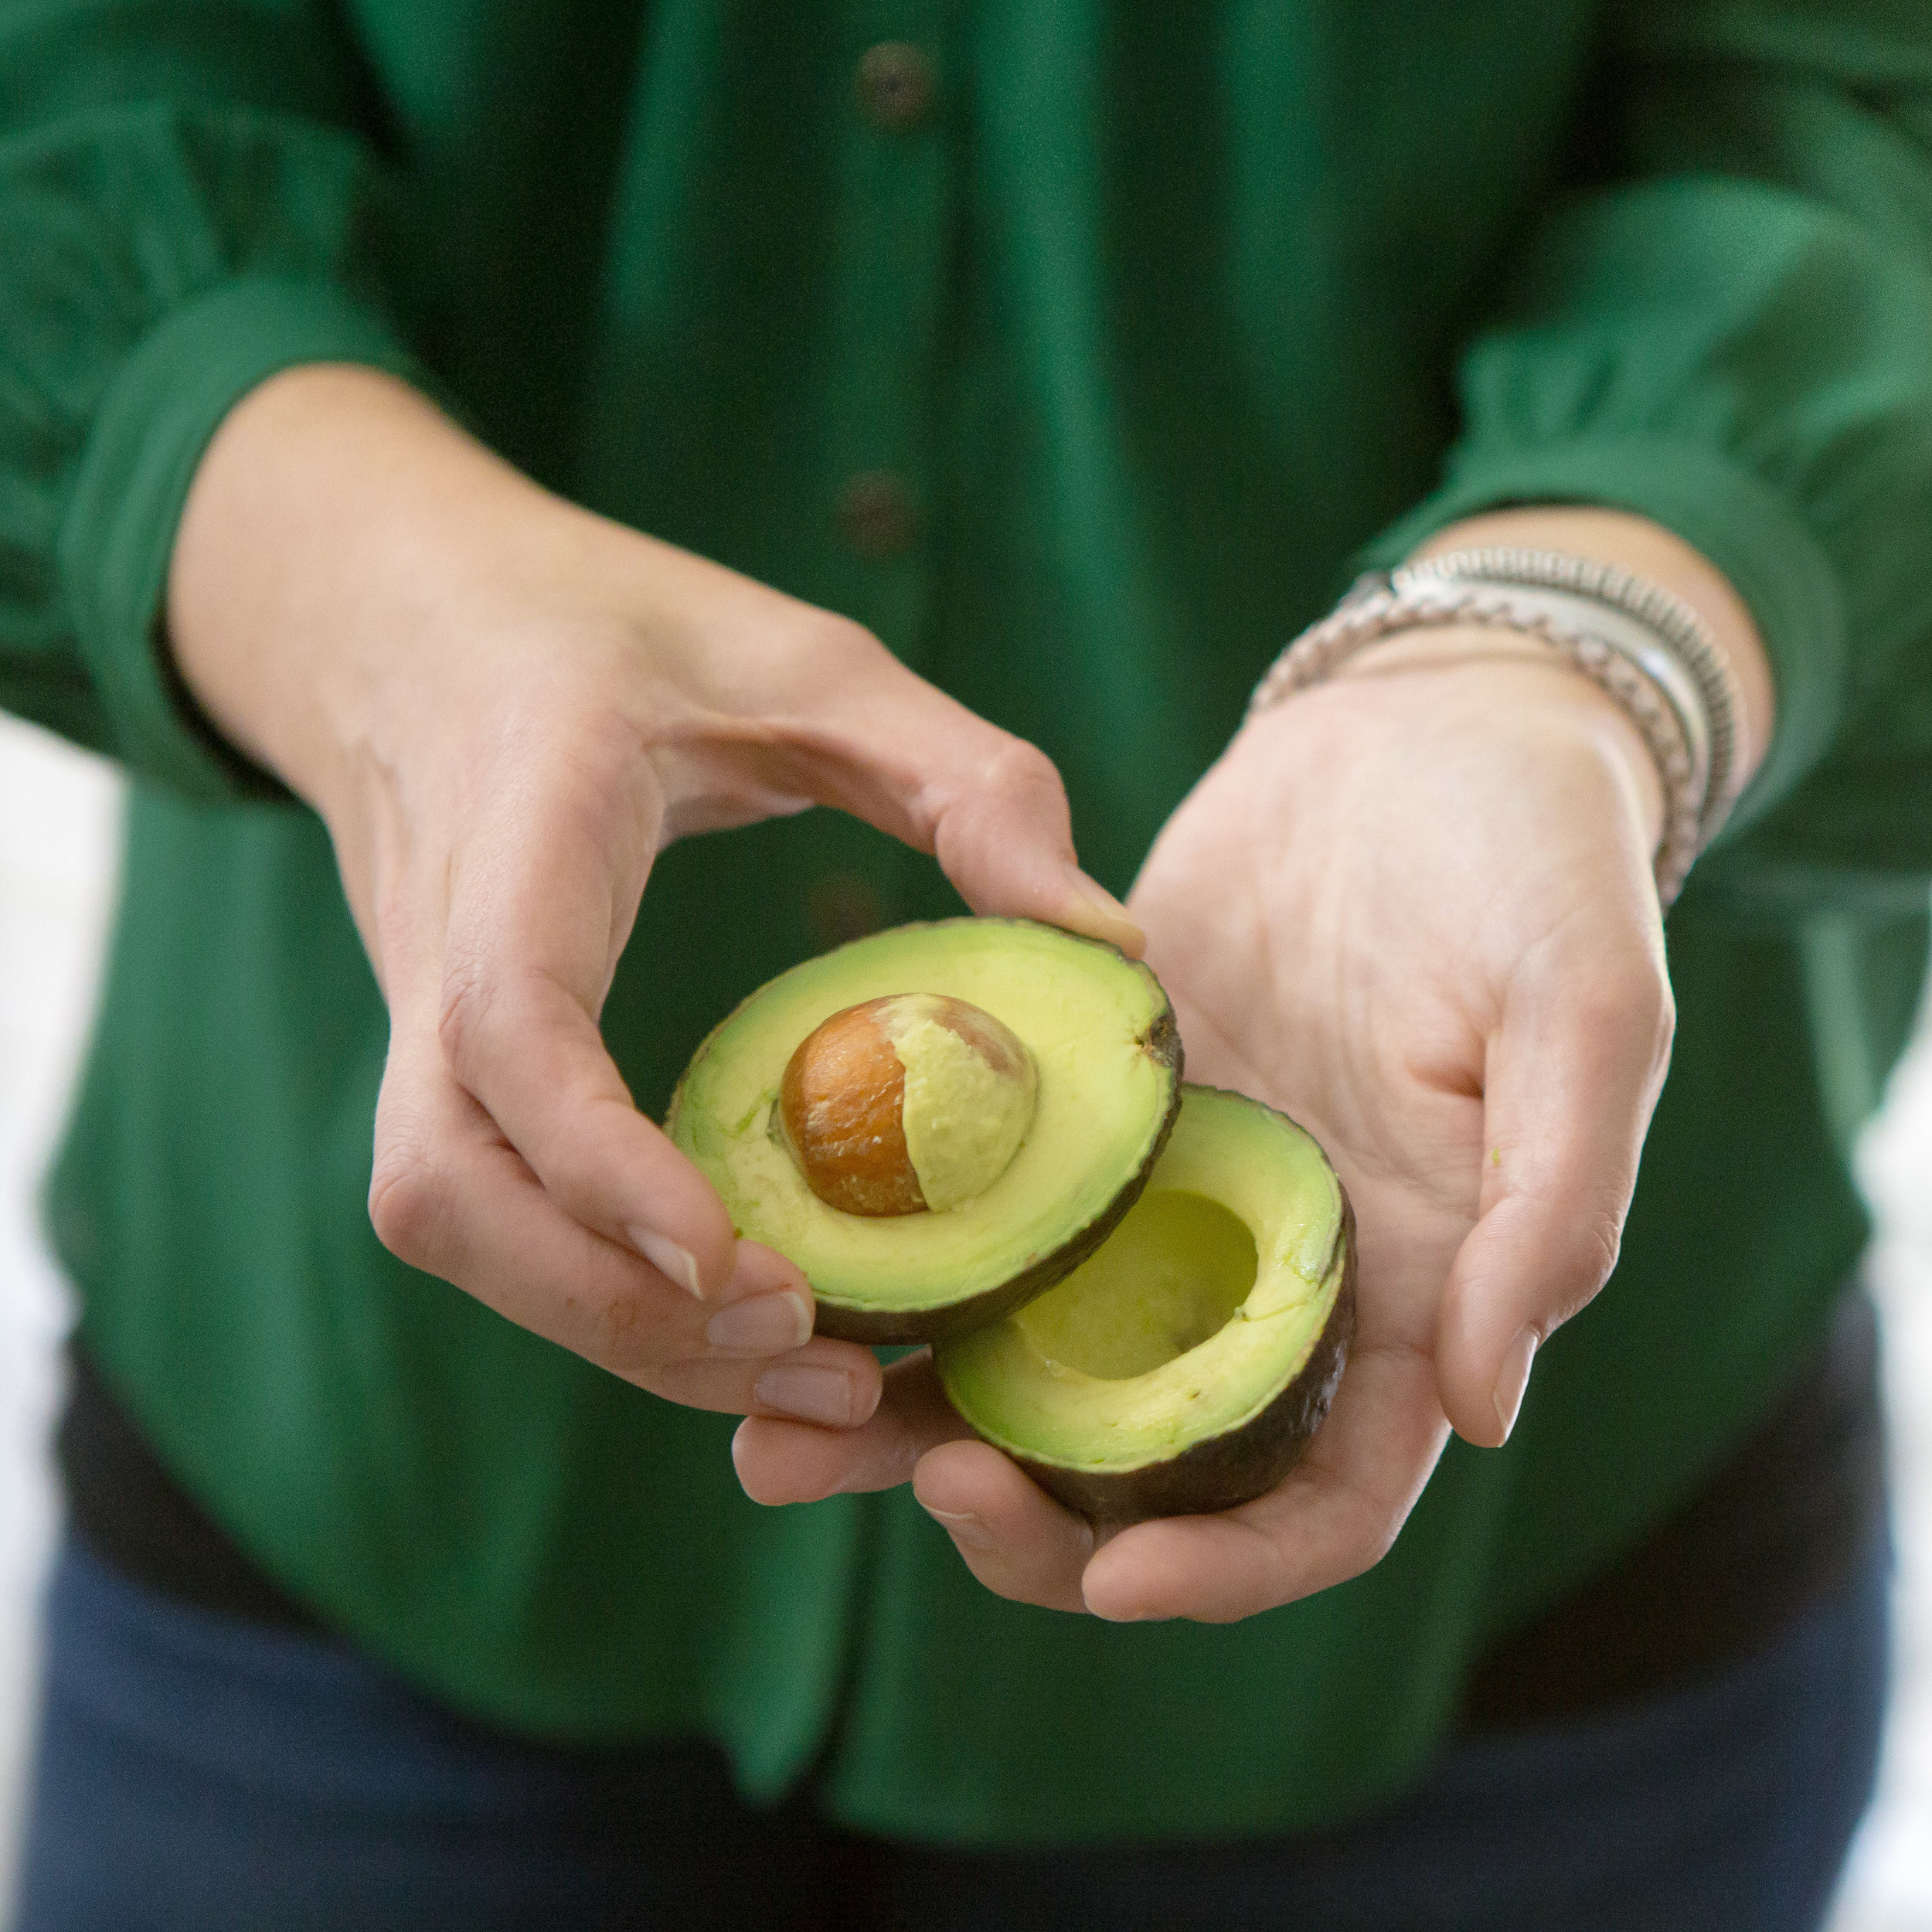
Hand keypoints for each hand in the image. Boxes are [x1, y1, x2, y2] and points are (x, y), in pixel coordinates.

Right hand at [166, 366, 1140, 1424]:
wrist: (419, 624)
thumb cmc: (627, 635)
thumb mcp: (814, 662)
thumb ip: (968, 778)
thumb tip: (1119, 947)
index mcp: (521, 832)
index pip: (510, 1023)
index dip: (603, 1163)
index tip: (735, 1263)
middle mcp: (434, 953)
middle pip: (447, 1190)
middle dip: (611, 1306)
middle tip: (811, 1350)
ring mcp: (419, 1022)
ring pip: (453, 1228)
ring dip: (609, 1330)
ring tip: (804, 1375)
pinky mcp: (444, 1067)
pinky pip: (492, 1217)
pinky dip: (601, 1292)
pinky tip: (739, 1312)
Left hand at [733, 509, 1770, 1617]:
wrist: (1424, 723)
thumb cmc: (1536, 856)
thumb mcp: (1586, 1010)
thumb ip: (1555, 1205)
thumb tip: (1486, 1406)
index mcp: (1411, 1289)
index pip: (1328, 1494)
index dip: (1232, 1565)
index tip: (1114, 1582)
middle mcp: (1270, 1269)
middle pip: (1144, 1461)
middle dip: (1031, 1513)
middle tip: (912, 1484)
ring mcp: (1167, 1196)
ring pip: (1031, 1358)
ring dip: (913, 1423)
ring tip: (769, 1445)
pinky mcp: (1087, 1113)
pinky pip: (983, 1217)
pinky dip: (898, 1270)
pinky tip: (792, 1277)